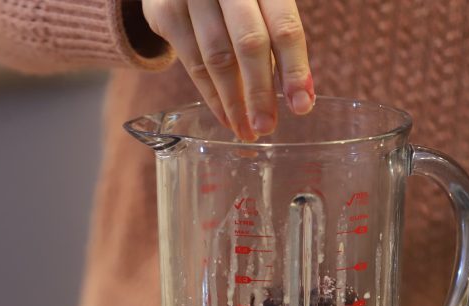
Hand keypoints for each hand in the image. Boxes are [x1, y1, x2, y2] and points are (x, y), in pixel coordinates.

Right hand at [142, 0, 314, 140]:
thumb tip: (300, 94)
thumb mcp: (259, 4)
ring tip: (246, 130)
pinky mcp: (167, 13)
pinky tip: (226, 116)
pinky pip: (192, 64)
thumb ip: (276, 37)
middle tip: (266, 126)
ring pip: (217, 58)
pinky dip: (211, 96)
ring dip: (234, 101)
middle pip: (249, 43)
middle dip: (260, 91)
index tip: (301, 105)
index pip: (284, 26)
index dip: (294, 68)